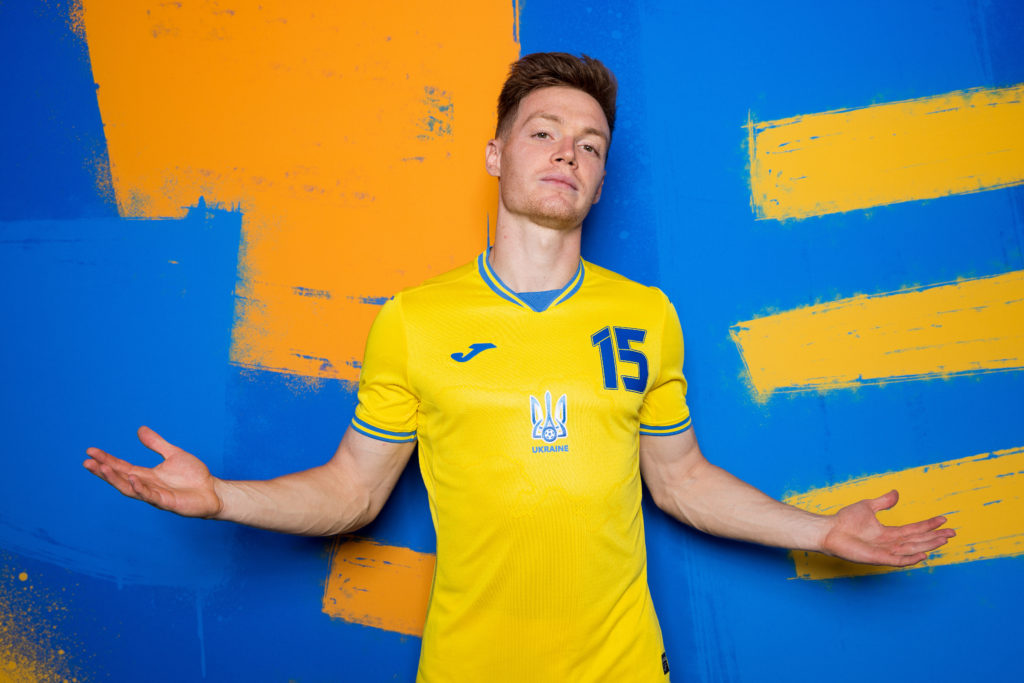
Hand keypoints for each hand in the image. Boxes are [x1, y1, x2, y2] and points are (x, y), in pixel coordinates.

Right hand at [83, 426, 222, 517]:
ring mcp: (156, 495)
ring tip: (102, 469)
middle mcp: (147, 486)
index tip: (90, 451)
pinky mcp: (168, 502)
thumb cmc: (194, 476)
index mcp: (147, 475)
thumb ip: (156, 444)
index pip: (122, 467)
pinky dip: (140, 488)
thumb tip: (139, 430)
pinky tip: (132, 478)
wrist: (213, 491)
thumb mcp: (173, 454)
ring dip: (116, 480)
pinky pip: (151, 496)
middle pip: (120, 478)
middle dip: (104, 471)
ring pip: (130, 489)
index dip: (106, 460)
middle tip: (87, 462)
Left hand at [821, 490, 954, 566]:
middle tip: (953, 532)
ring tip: (944, 539)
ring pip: (912, 549)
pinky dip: (911, 558)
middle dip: (935, 537)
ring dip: (928, 545)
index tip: (944, 519)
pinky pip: (897, 560)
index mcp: (889, 533)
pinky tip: (924, 554)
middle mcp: (890, 543)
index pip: (914, 529)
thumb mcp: (868, 507)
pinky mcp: (877, 558)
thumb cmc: (845, 520)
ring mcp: (884, 551)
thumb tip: (897, 493)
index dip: (929, 525)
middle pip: (918, 540)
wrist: (829, 530)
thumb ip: (884, 502)